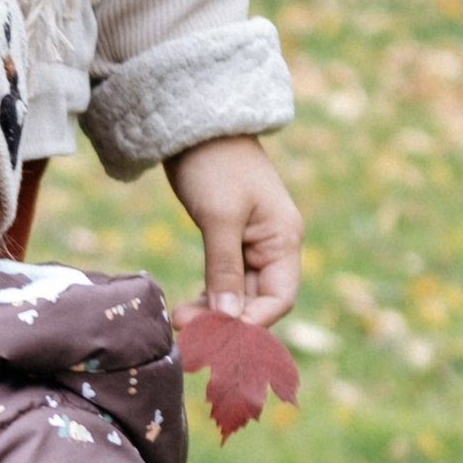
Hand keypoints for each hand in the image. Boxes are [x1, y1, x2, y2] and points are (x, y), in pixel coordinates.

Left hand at [165, 135, 302, 326]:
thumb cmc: (215, 164)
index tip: (218, 339)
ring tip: (179, 322)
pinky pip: (223, 281)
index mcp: (283, 239)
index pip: (278, 299)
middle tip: (187, 333)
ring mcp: (251, 245)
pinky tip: (185, 308)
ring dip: (212, 312)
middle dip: (225, 321)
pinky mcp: (228, 241)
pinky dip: (208, 297)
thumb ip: (224, 268)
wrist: (195, 124)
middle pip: (256, 301)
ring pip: (237, 295)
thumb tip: (227, 318)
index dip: (252, 324)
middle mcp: (273, 247)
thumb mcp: (220, 217)